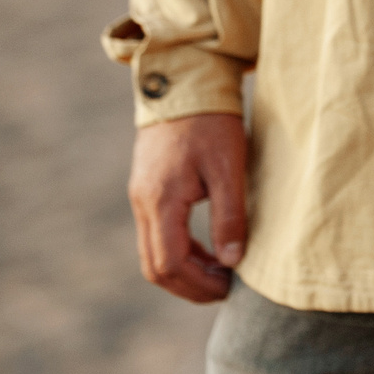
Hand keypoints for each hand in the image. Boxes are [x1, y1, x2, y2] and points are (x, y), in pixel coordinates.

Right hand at [128, 112, 248, 303]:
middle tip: (226, 290)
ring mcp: (141, 197)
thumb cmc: (211, 122)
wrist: (184, 84)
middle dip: (189, 286)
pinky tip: (209, 251)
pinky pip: (156, 235)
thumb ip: (229, 215)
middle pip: (155, 266)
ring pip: (153, 253)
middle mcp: (143, 203)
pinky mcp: (147, 190)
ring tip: (221, 274)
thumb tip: (231, 261)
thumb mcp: (229, 167)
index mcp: (160, 200)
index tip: (229, 288)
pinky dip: (180, 252)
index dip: (199, 284)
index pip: (170, 263)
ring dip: (185, 271)